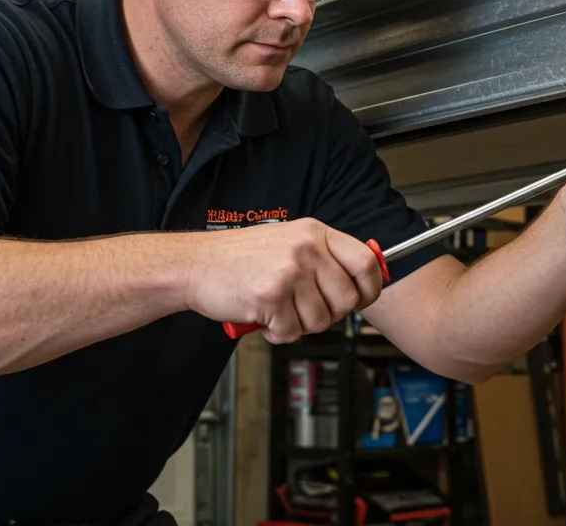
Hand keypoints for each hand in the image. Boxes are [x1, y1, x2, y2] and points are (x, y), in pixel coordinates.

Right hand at [184, 218, 381, 343]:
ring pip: (321, 320)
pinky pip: (293, 331)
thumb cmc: (238, 258)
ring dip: (300, 325)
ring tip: (279, 310)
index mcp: (314, 232)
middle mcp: (306, 249)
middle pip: (347, 298)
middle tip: (307, 311)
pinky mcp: (271, 297)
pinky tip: (264, 318)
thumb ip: (322, 257)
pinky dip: (278, 333)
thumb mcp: (289, 241)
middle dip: (330, 314)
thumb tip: (360, 280)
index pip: (365, 262)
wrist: (195, 265)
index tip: (362, 299)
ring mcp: (289, 272)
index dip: (370, 287)